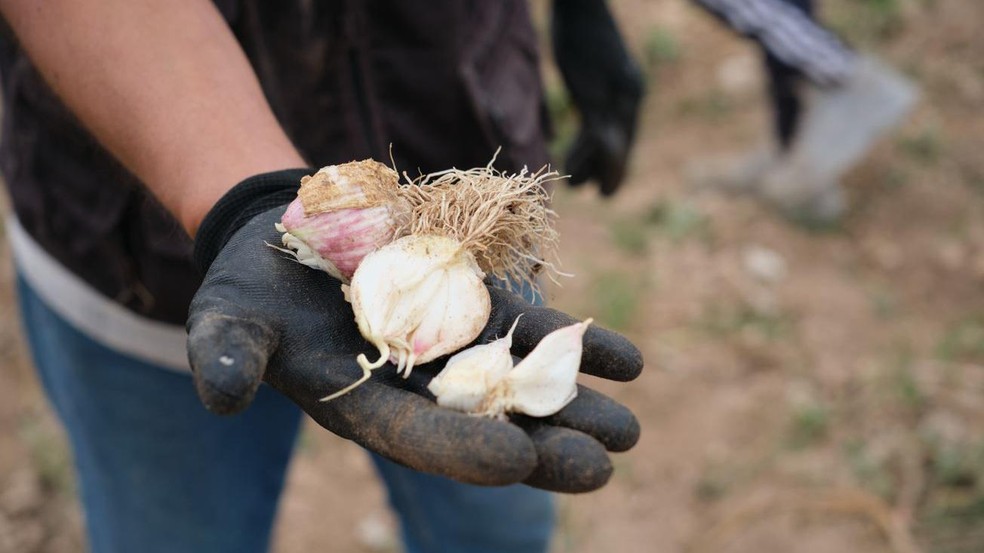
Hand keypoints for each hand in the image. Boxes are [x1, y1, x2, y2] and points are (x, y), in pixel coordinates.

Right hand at [187, 176, 643, 491]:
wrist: (286, 237)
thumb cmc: (250, 287)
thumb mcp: (226, 319)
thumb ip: (226, 356)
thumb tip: (218, 396)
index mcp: (362, 404)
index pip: (418, 437)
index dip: (465, 450)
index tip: (518, 459)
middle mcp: (416, 387)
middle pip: (486, 424)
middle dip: (542, 446)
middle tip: (602, 465)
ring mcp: (452, 347)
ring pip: (520, 381)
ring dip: (574, 402)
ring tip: (629, 426)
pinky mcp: (474, 307)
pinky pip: (531, 328)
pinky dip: (577, 341)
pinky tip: (628, 360)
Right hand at [552, 0, 644, 195]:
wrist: (582, 3)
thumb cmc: (584, 26)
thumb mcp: (594, 61)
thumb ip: (597, 86)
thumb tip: (590, 103)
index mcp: (632, 87)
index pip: (627, 131)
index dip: (618, 157)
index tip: (606, 174)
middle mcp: (630, 94)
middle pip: (623, 141)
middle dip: (614, 169)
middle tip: (604, 194)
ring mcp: (614, 96)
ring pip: (610, 145)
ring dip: (596, 170)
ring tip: (584, 189)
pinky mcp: (595, 96)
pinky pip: (594, 138)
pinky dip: (586, 160)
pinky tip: (575, 175)